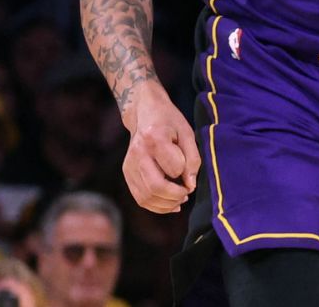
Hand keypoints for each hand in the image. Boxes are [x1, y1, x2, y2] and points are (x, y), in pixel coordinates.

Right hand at [122, 83, 199, 213]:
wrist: (145, 113)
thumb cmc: (170, 122)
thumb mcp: (188, 133)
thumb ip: (193, 159)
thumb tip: (190, 186)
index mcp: (154, 138)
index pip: (174, 168)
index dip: (185, 174)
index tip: (190, 172)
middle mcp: (138, 153)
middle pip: (156, 187)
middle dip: (176, 196)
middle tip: (187, 193)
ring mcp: (129, 164)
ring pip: (146, 197)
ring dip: (166, 205)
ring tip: (180, 200)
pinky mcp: (126, 172)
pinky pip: (140, 197)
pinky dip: (156, 205)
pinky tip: (170, 203)